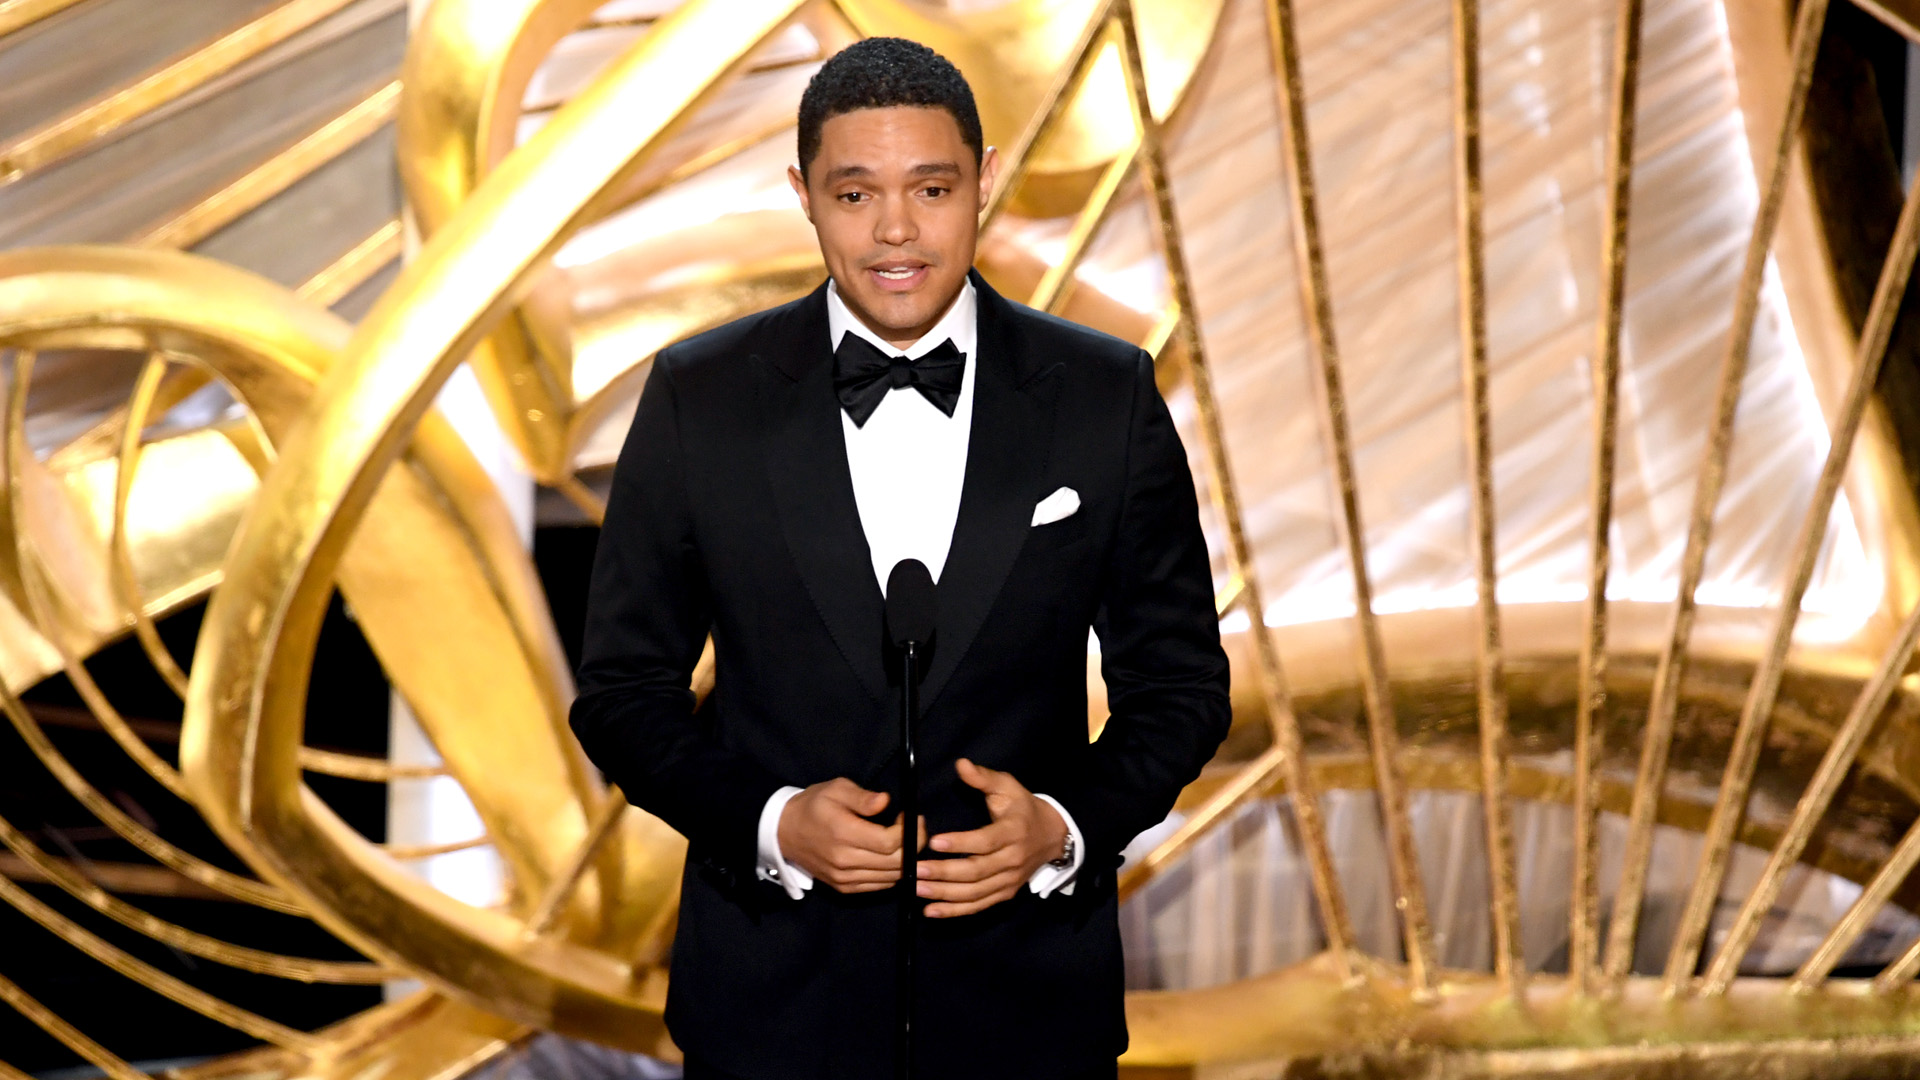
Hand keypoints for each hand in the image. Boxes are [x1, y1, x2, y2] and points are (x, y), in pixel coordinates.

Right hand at [777, 778, 925, 892]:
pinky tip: (891, 856)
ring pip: (891, 877)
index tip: (911, 816)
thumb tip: (886, 801)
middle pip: (896, 863)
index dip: (909, 830)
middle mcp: (844, 861)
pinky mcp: (844, 888)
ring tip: (903, 840)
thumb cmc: (813, 806)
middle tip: (914, 827)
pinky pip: (880, 886)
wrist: (784, 832)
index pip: (889, 842)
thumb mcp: (836, 789)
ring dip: (906, 860)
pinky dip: (892, 872)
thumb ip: (863, 797)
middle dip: (914, 845)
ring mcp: (844, 878)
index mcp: (843, 833)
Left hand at [918, 758, 1067, 917]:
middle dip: (945, 872)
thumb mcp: (1008, 787)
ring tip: (918, 889)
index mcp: (1012, 832)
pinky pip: (978, 906)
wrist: (1052, 836)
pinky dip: (954, 911)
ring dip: (945, 894)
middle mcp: (1012, 860)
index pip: (985, 841)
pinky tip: (931, 911)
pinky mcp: (1004, 894)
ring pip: (975, 893)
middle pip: (976, 871)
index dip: (960, 843)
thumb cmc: (1023, 808)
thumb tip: (961, 764)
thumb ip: (983, 777)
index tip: (934, 842)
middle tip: (917, 870)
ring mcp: (1008, 881)